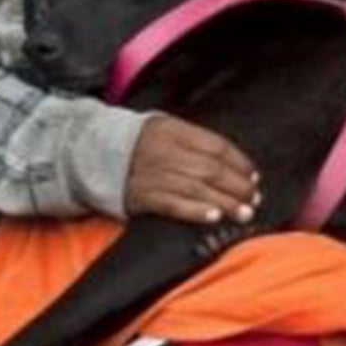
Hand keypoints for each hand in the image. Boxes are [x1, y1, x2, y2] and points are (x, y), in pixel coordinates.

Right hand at [126, 115, 261, 224]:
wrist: (92, 153)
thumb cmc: (138, 143)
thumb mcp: (164, 128)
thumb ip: (195, 142)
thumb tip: (234, 164)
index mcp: (173, 130)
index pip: (216, 146)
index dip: (239, 162)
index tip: (253, 176)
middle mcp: (164, 150)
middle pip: (210, 169)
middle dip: (237, 186)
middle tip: (253, 198)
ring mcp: (152, 174)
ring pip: (196, 188)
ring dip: (225, 203)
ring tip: (243, 213)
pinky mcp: (141, 196)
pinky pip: (173, 204)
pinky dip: (195, 211)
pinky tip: (213, 217)